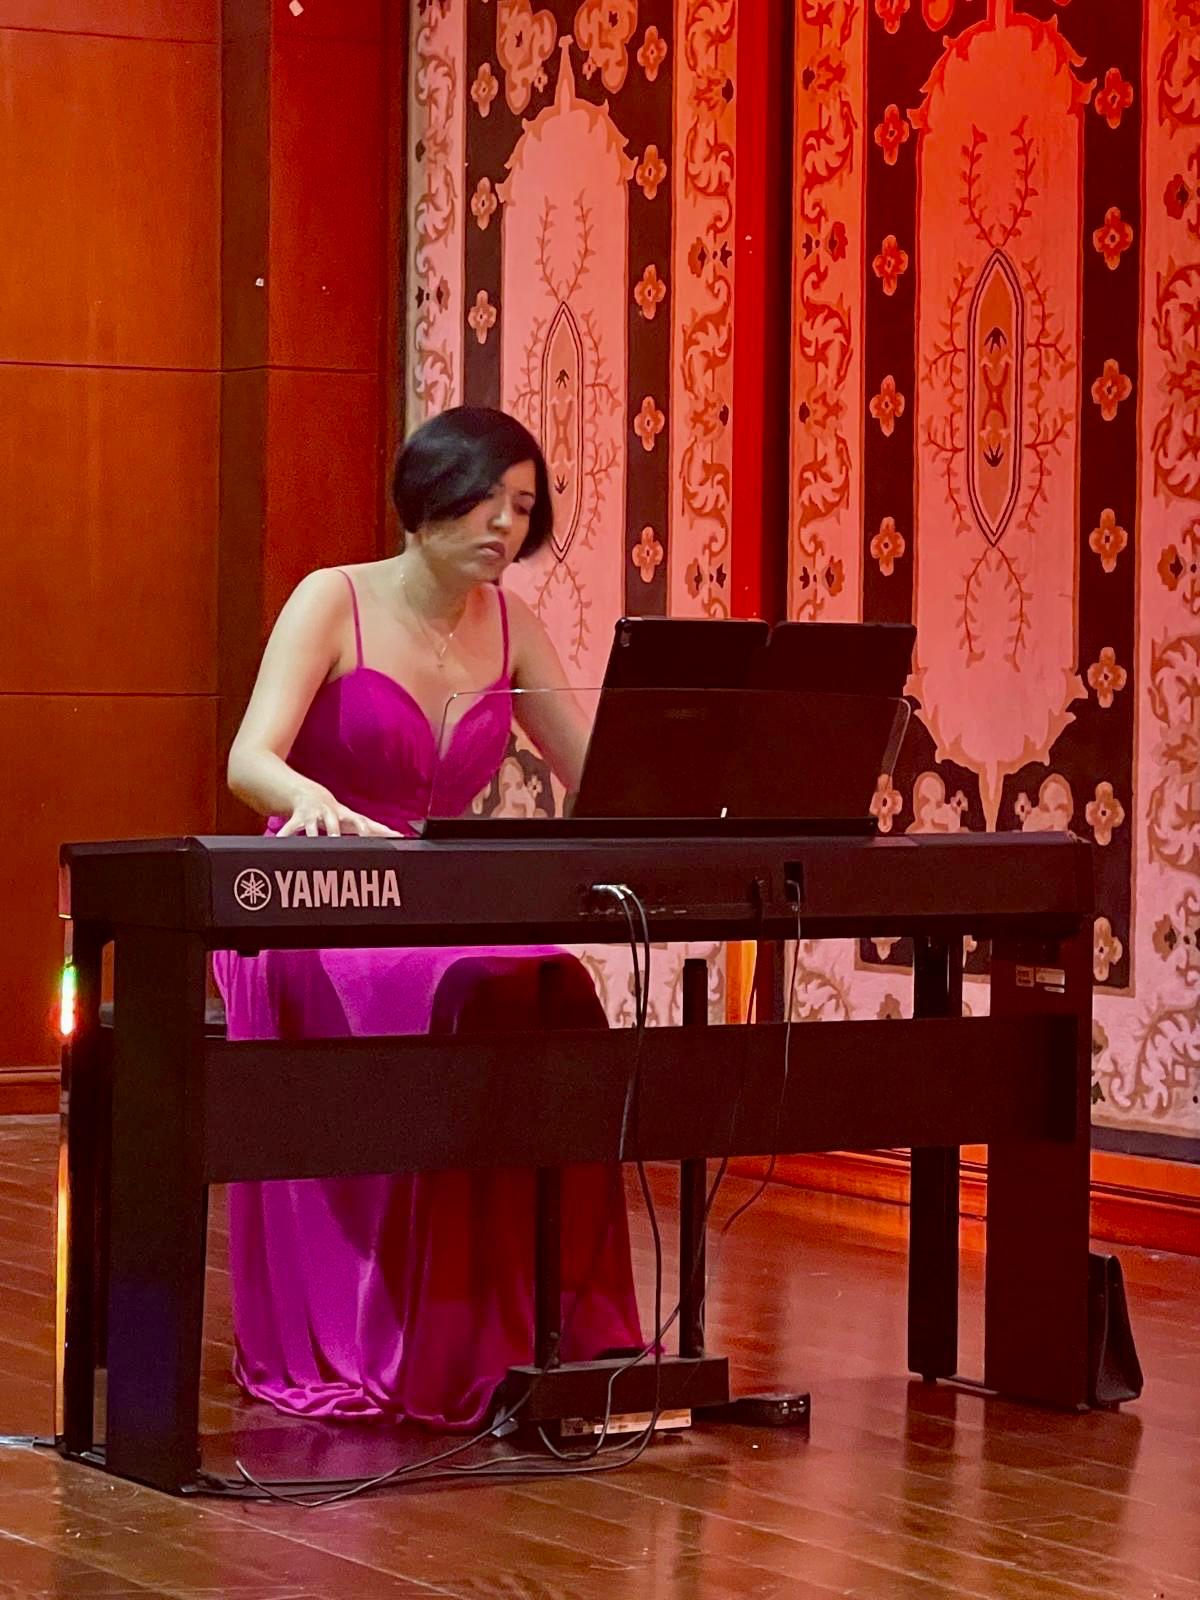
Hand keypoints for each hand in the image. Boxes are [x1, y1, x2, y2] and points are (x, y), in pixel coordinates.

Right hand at [277, 782, 398, 837]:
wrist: (309, 794)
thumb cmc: (337, 813)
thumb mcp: (354, 819)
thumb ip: (376, 829)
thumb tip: (400, 836)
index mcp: (345, 816)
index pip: (360, 822)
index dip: (366, 830)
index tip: (369, 838)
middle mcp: (329, 814)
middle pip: (334, 824)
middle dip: (334, 832)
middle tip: (336, 841)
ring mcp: (313, 815)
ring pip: (311, 827)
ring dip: (312, 834)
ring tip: (312, 843)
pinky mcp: (297, 818)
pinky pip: (289, 829)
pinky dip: (285, 836)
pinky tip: (279, 843)